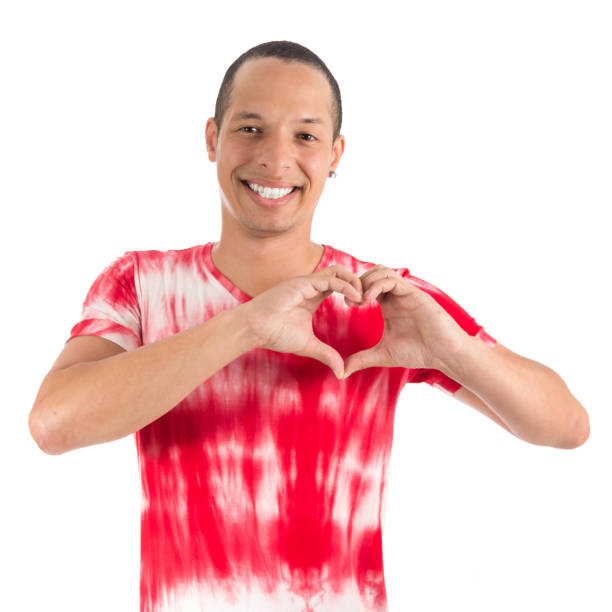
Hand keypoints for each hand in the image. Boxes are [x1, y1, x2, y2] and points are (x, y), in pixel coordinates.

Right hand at [242, 265, 362, 378]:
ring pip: (338, 271)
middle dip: (358, 283)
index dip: (354, 291)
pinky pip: (330, 279)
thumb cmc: (274, 334)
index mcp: (313, 295)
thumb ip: (326, 354)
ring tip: (364, 298)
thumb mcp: (308, 346)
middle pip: (342, 274)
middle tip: (369, 300)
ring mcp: (306, 282)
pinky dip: (346, 286)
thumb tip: (341, 372)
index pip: (340, 284)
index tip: (364, 306)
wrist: (253, 329)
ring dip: (355, 282)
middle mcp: (311, 285)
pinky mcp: (302, 283)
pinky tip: (355, 298)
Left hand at [343, 265, 468, 376]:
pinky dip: (377, 285)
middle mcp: (396, 296)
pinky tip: (369, 299)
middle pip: (372, 273)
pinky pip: (393, 280)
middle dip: (357, 283)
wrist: (444, 355)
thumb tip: (341, 371)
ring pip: (382, 271)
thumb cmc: (418, 352)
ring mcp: (406, 293)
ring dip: (366, 281)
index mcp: (388, 305)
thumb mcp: (383, 355)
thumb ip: (362, 359)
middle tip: (350, 300)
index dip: (353, 291)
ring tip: (360, 300)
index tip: (347, 305)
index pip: (366, 285)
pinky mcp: (415, 294)